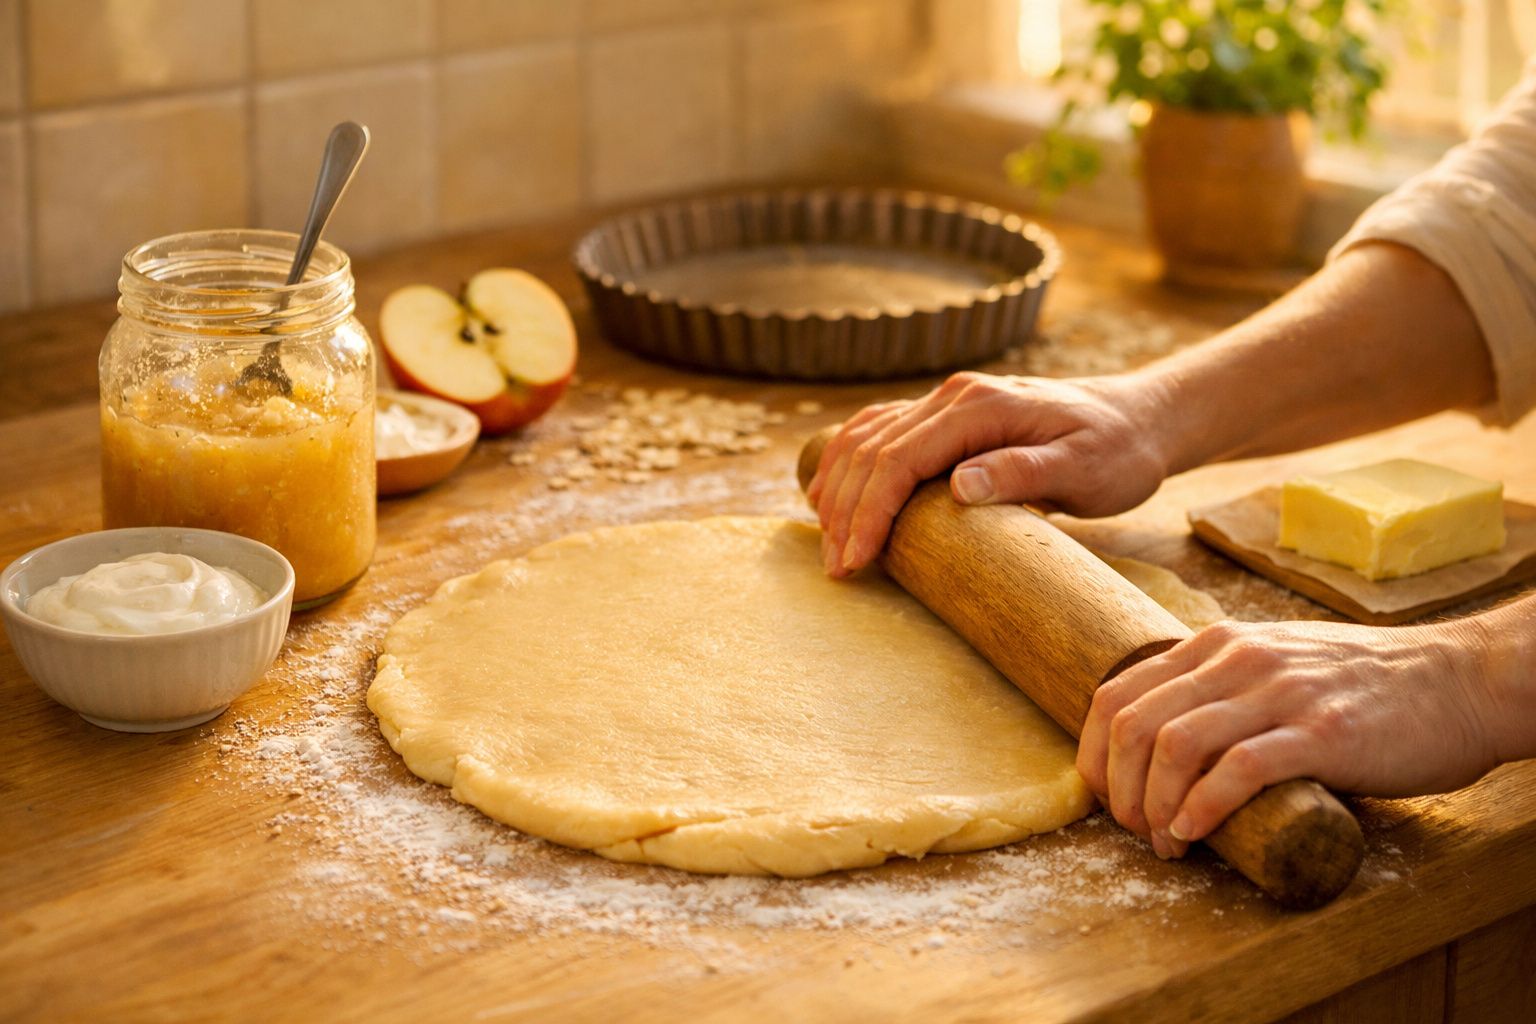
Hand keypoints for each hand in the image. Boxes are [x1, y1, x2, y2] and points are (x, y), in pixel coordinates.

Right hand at [805, 371, 1174, 576]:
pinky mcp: (948, 415)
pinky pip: (881, 431)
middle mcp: (954, 396)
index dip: (871, 511)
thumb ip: (1023, 472)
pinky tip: (834, 493)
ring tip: (829, 542)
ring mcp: (947, 401)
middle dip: (846, 510)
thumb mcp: (1084, 468)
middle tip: (837, 568)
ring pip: (867, 437)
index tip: (856, 560)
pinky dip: (850, 463)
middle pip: (872, 450)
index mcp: (980, 406)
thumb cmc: (1118, 450)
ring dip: (840, 488)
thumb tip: (958, 487)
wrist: (1140, 418)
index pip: (900, 458)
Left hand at [1076, 618, 1501, 858]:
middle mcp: (1237, 660)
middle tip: (1133, 832)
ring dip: (1153, 806)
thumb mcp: (1275, 665)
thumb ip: (1222, 688)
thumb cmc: (1362, 686)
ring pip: (1175, 745)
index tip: (1103, 798)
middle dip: (1117, 789)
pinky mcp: (1321, 734)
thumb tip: (1164, 746)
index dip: (1093, 754)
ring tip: (1164, 843)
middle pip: (1133, 723)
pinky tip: (1194, 833)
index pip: (1116, 692)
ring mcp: (1278, 694)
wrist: (1459, 682)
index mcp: (1216, 644)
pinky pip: (1239, 769)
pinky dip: (1203, 807)